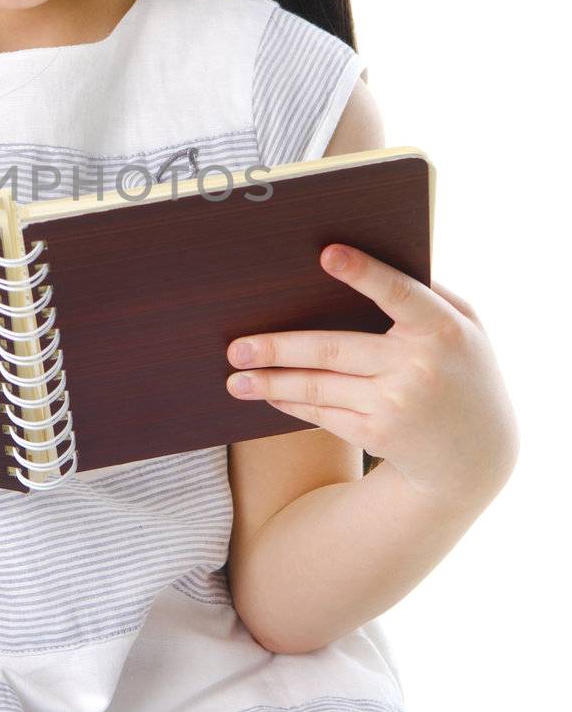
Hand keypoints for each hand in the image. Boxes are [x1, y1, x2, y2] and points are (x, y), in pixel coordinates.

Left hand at [224, 243, 519, 504]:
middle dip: (280, 348)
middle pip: (335, 349)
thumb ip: (426, 294)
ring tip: (234, 377)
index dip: (365, 274)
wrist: (477, 457)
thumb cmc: (462, 371)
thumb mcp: (465, 328)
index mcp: (443, 328)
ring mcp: (398, 405)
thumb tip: (367, 258)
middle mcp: (419, 367)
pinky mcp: (379, 435)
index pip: (401, 294)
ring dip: (271, 382)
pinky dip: (292, 402)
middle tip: (236, 346)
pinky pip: (324, 414)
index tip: (327, 254)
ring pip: (320, 387)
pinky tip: (265, 393)